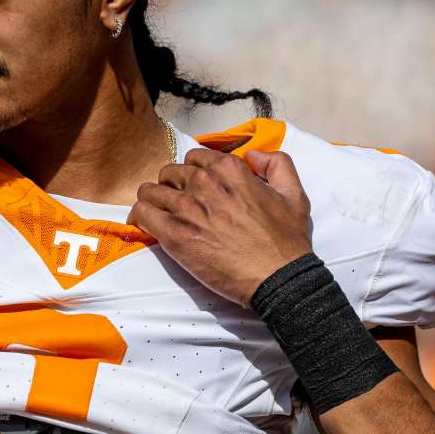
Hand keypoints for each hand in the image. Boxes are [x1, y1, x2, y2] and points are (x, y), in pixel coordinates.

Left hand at [128, 148, 312, 306]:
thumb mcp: (294, 194)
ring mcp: (186, 207)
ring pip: (151, 190)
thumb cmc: (285, 241)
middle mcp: (205, 183)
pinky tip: (145, 223)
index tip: (194, 186)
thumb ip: (277, 164)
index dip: (193, 171)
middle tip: (176, 202)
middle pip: (170, 172)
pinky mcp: (173, 233)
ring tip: (158, 212)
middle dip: (172, 185)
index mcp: (230, 170)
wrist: (276, 278)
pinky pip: (142, 213)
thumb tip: (252, 155)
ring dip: (153, 199)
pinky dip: (140, 216)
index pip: (195, 157)